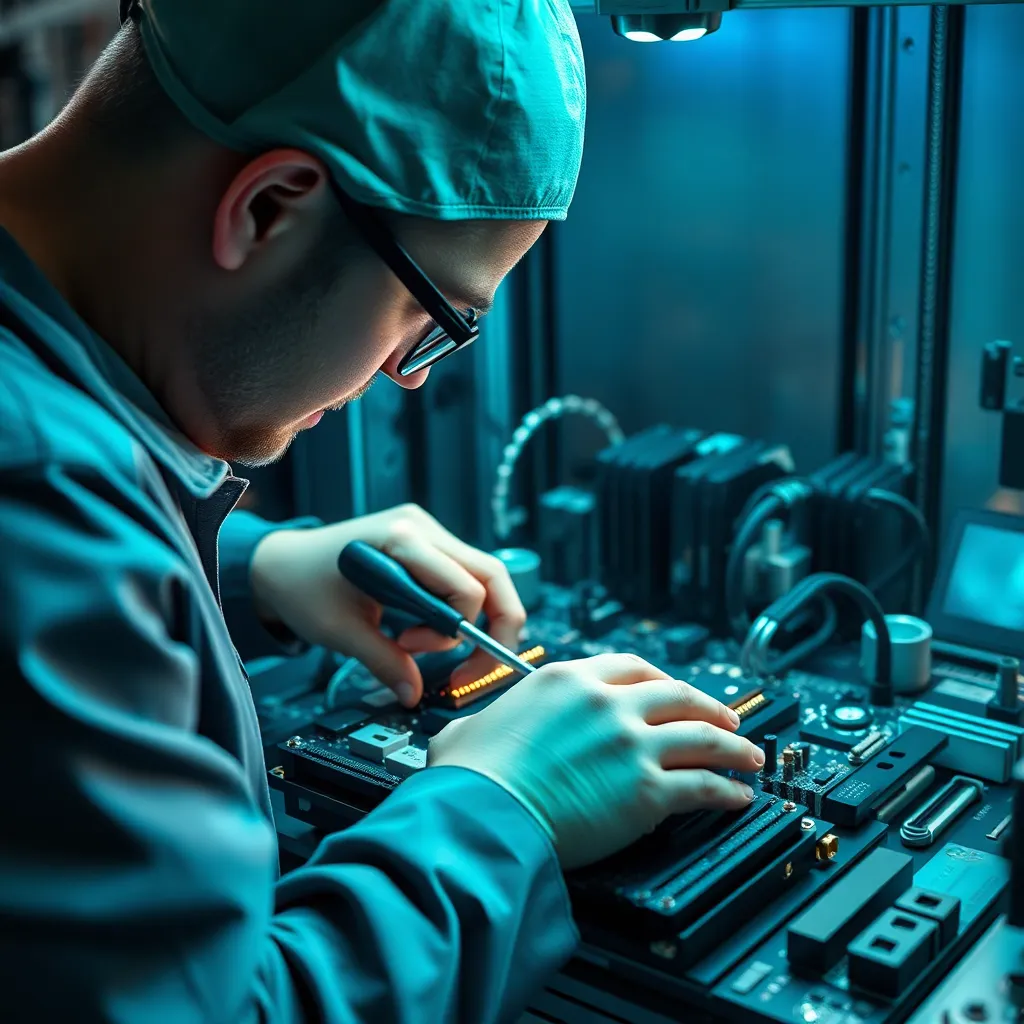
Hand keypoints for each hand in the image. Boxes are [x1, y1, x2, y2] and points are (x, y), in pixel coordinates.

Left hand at [250, 504, 525, 706]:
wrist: (281, 562)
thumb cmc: (304, 586)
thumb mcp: (340, 631)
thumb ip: (384, 662)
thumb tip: (414, 693)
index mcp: (401, 538)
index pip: (465, 589)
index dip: (450, 632)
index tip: (413, 650)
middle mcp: (422, 527)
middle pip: (493, 576)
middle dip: (497, 626)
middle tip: (480, 666)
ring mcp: (428, 530)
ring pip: (485, 577)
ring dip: (472, 619)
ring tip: (428, 643)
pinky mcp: (427, 541)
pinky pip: (463, 576)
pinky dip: (458, 609)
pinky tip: (427, 626)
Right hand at [429, 654, 764, 869]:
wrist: (482, 814)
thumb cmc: (472, 776)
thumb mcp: (471, 726)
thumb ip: (487, 722)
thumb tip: (466, 732)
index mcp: (568, 680)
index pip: (632, 667)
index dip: (663, 679)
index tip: (675, 690)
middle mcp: (607, 703)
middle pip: (678, 693)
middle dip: (710, 706)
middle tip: (728, 719)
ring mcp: (631, 743)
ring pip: (703, 734)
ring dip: (734, 746)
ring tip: (749, 756)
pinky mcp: (646, 788)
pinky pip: (704, 785)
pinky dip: (728, 790)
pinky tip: (738, 796)